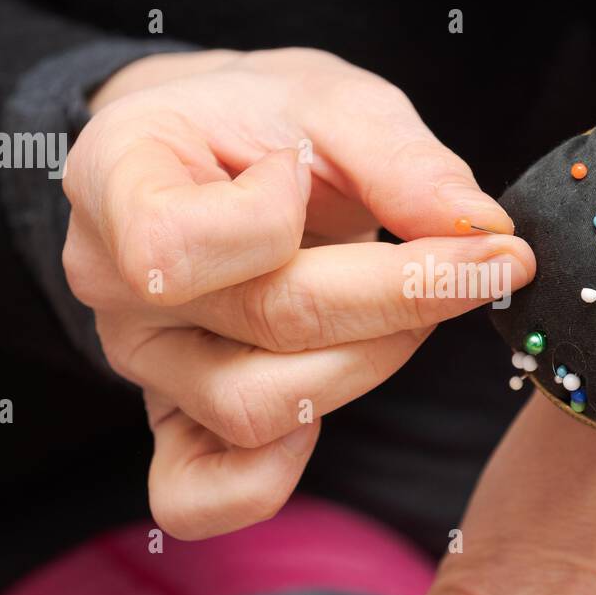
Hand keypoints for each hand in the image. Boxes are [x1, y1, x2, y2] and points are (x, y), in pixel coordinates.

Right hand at [62, 48, 533, 538]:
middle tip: (487, 262)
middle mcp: (108, 281)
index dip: (277, 218)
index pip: (180, 244)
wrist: (210, 153)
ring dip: (372, 364)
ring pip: (258, 411)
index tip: (311, 172)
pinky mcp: (169, 417)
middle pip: (267, 324)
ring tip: (415, 309)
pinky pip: (195, 495)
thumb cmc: (262, 120)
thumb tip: (483, 230)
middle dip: (403, 298)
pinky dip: (266, 481)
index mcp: (117, 176)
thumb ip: (401, 159)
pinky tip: (324, 417)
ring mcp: (138, 360)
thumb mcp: (329, 98)